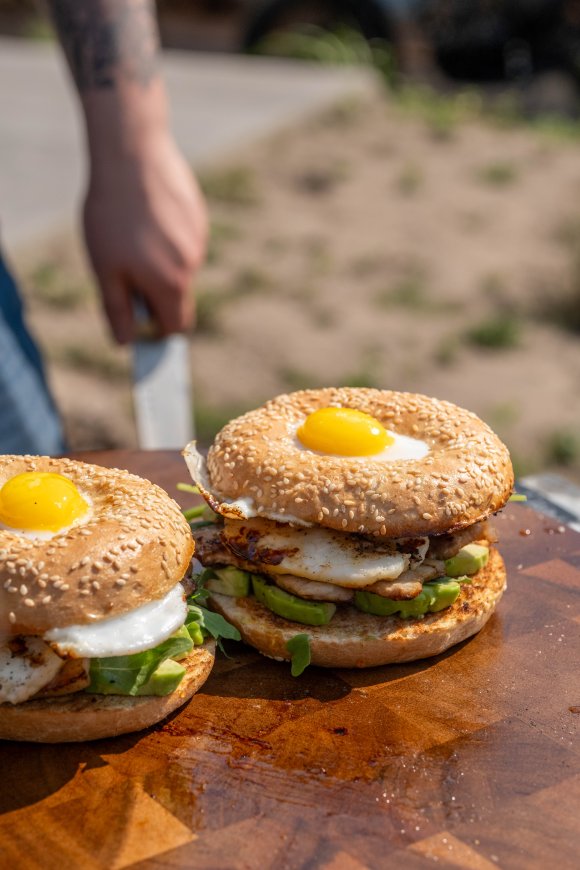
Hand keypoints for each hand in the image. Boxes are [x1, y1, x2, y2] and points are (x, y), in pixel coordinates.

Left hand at [83, 133, 207, 343]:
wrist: (131, 153)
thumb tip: (125, 343)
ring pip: (179, 267)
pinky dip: (165, 239)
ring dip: (158, 264)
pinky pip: (183, 241)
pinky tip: (144, 215)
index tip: (139, 325)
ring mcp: (198, 239)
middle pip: (178, 298)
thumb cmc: (111, 214)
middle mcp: (192, 265)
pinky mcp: (197, 216)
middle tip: (123, 271)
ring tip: (130, 233)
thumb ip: (117, 310)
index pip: (176, 326)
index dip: (157, 332)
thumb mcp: (104, 268)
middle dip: (154, 296)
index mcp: (171, 284)